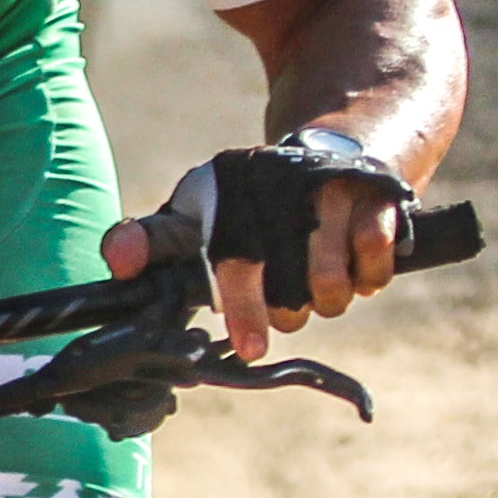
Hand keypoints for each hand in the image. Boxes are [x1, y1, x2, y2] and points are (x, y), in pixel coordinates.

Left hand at [108, 133, 412, 335]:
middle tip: (284, 304)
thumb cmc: (247, 202)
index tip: (250, 348)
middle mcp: (278, 185)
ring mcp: (332, 188)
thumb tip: (118, 264)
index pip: (229, 256)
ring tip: (318, 281)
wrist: (333, 149)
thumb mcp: (194, 213)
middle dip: (286, 314)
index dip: (239, 304)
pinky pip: (375, 267)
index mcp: (224, 188)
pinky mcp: (380, 195)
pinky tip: (353, 264)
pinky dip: (367, 279)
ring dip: (327, 300)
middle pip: (287, 293)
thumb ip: (152, 243)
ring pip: (332, 288)